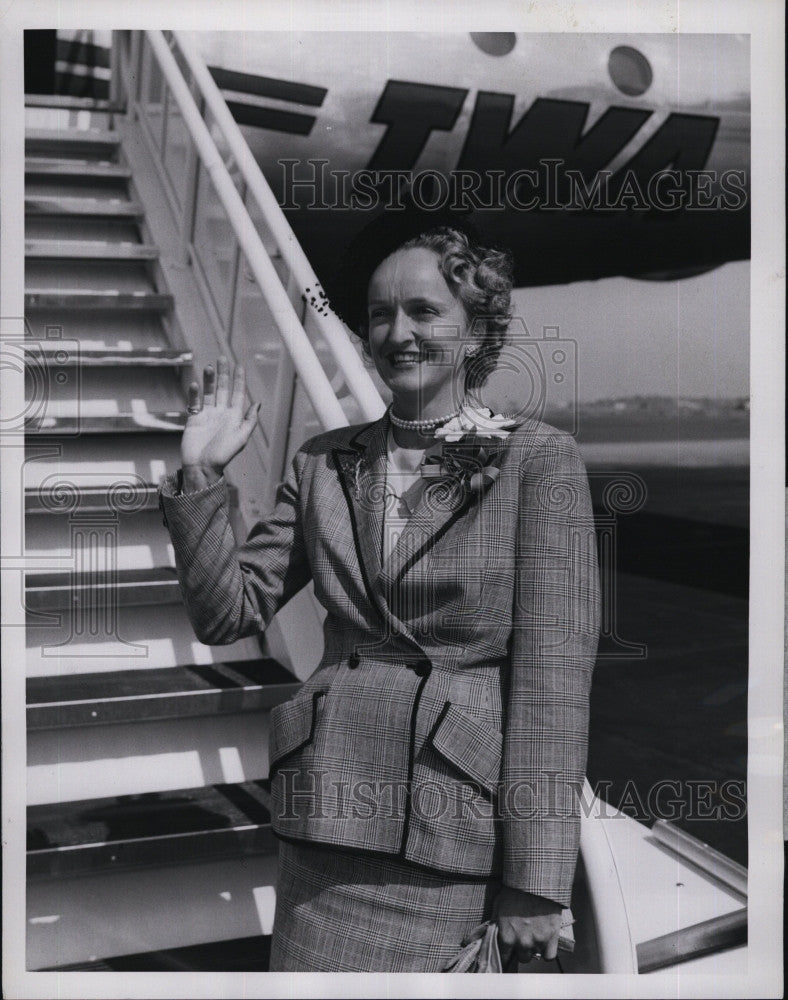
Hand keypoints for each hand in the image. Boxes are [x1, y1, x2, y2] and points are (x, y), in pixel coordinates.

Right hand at [181, 357, 259, 478]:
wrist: (202, 467)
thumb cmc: (223, 455)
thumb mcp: (241, 438)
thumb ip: (249, 421)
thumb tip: (258, 403)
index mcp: (234, 417)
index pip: (237, 393)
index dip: (238, 380)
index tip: (239, 365)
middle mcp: (221, 413)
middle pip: (222, 389)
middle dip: (223, 374)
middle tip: (222, 358)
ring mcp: (207, 415)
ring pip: (209, 393)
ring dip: (209, 380)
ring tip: (209, 367)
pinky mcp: (194, 419)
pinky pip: (194, 402)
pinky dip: (194, 393)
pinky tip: (195, 385)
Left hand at [493, 886, 562, 966]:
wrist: (535, 881)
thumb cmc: (514, 890)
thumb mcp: (498, 905)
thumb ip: (494, 925)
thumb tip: (480, 937)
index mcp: (506, 937)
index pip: (504, 957)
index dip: (507, 953)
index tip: (509, 950)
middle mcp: (522, 943)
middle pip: (522, 958)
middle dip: (521, 949)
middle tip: (523, 937)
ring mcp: (538, 941)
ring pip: (535, 956)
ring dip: (534, 948)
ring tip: (534, 935)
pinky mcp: (552, 937)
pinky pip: (549, 956)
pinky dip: (547, 952)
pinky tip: (545, 943)